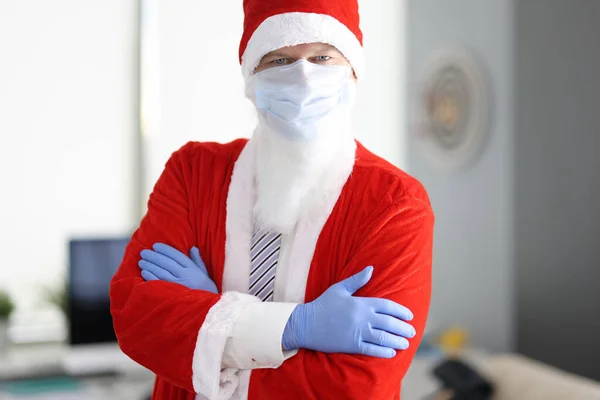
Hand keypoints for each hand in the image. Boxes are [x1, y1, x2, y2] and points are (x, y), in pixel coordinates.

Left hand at [138, 243, 217, 293]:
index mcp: (192, 269)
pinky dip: (151, 277)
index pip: (177, 256)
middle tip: (144, 252)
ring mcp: (178, 285)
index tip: (155, 246)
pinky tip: (144, 272)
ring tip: (141, 261)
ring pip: (161, 272)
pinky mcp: (172, 294)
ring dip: (150, 265)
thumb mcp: (205, 273)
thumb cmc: (206, 289)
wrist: (208, 308)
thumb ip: (197, 260)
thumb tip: (192, 248)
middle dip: (154, 256)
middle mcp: (185, 275)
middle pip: (167, 263)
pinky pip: (159, 283)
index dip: (166, 250)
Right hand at [281, 266, 415, 357]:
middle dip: (403, 328)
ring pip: (383, 338)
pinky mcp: (351, 345)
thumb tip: (371, 268)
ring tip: (405, 344)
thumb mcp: (339, 288)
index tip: (410, 316)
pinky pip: (372, 349)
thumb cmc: (322, 304)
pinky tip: (392, 353)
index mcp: (361, 303)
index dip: (401, 311)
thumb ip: (357, 280)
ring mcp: (357, 332)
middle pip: (389, 323)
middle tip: (412, 332)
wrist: (306, 323)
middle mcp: (362, 317)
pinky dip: (384, 352)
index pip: (387, 306)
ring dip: (397, 341)